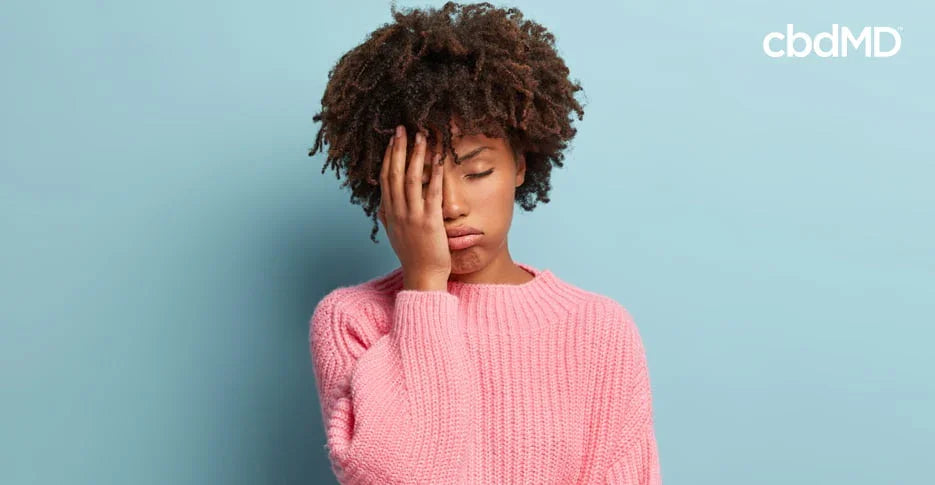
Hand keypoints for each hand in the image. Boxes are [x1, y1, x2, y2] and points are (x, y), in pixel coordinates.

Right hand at [377, 125, 449, 290]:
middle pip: (395, 173)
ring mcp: (413, 216)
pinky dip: (435, 174)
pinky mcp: (429, 221)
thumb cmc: (412, 256)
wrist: (422, 277)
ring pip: (412, 179)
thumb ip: (388, 218)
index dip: (389, 157)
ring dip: (416, 155)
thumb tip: (381, 207)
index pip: (386, 178)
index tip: (392, 140)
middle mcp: (398, 212)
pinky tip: (439, 159)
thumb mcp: (395, 235)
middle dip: (399, 149)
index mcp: (389, 213)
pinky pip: (432, 193)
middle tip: (403, 128)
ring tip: (422, 136)